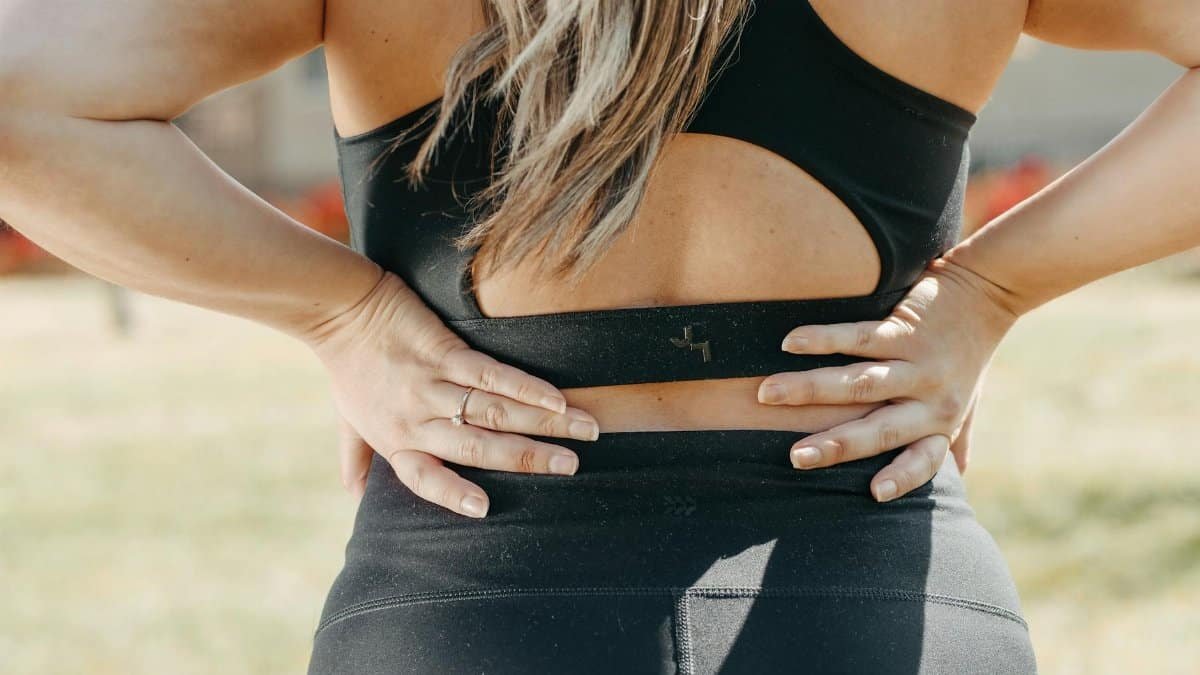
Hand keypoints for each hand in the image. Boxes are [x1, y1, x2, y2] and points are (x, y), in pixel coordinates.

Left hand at [304, 271, 600, 517]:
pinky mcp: (442, 351)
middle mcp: (416, 419)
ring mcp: (432, 385)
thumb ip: (357, 459)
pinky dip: (526, 388)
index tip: (485, 509)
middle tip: (573, 467)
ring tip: (585, 431)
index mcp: (396, 441)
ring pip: (496, 412)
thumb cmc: (346, 366)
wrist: (340, 310)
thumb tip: (356, 498)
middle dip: (531, 459)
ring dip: (544, 423)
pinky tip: (557, 398)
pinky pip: (490, 374)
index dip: (453, 494)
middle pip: (481, 447)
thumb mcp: (346, 420)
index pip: (426, 479)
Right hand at [756, 257, 1017, 501]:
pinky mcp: (904, 328)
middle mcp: (929, 399)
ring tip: (768, 393)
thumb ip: (958, 438)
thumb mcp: (969, 401)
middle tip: (794, 458)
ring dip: (810, 389)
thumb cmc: (969, 354)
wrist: (988, 292)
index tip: (873, 493)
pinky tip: (790, 342)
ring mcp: (916, 363)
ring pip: (859, 382)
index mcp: (941, 422)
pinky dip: (822, 339)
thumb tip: (960, 476)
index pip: (923, 460)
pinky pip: (859, 336)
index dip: (902, 477)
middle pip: (879, 428)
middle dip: (835, 445)